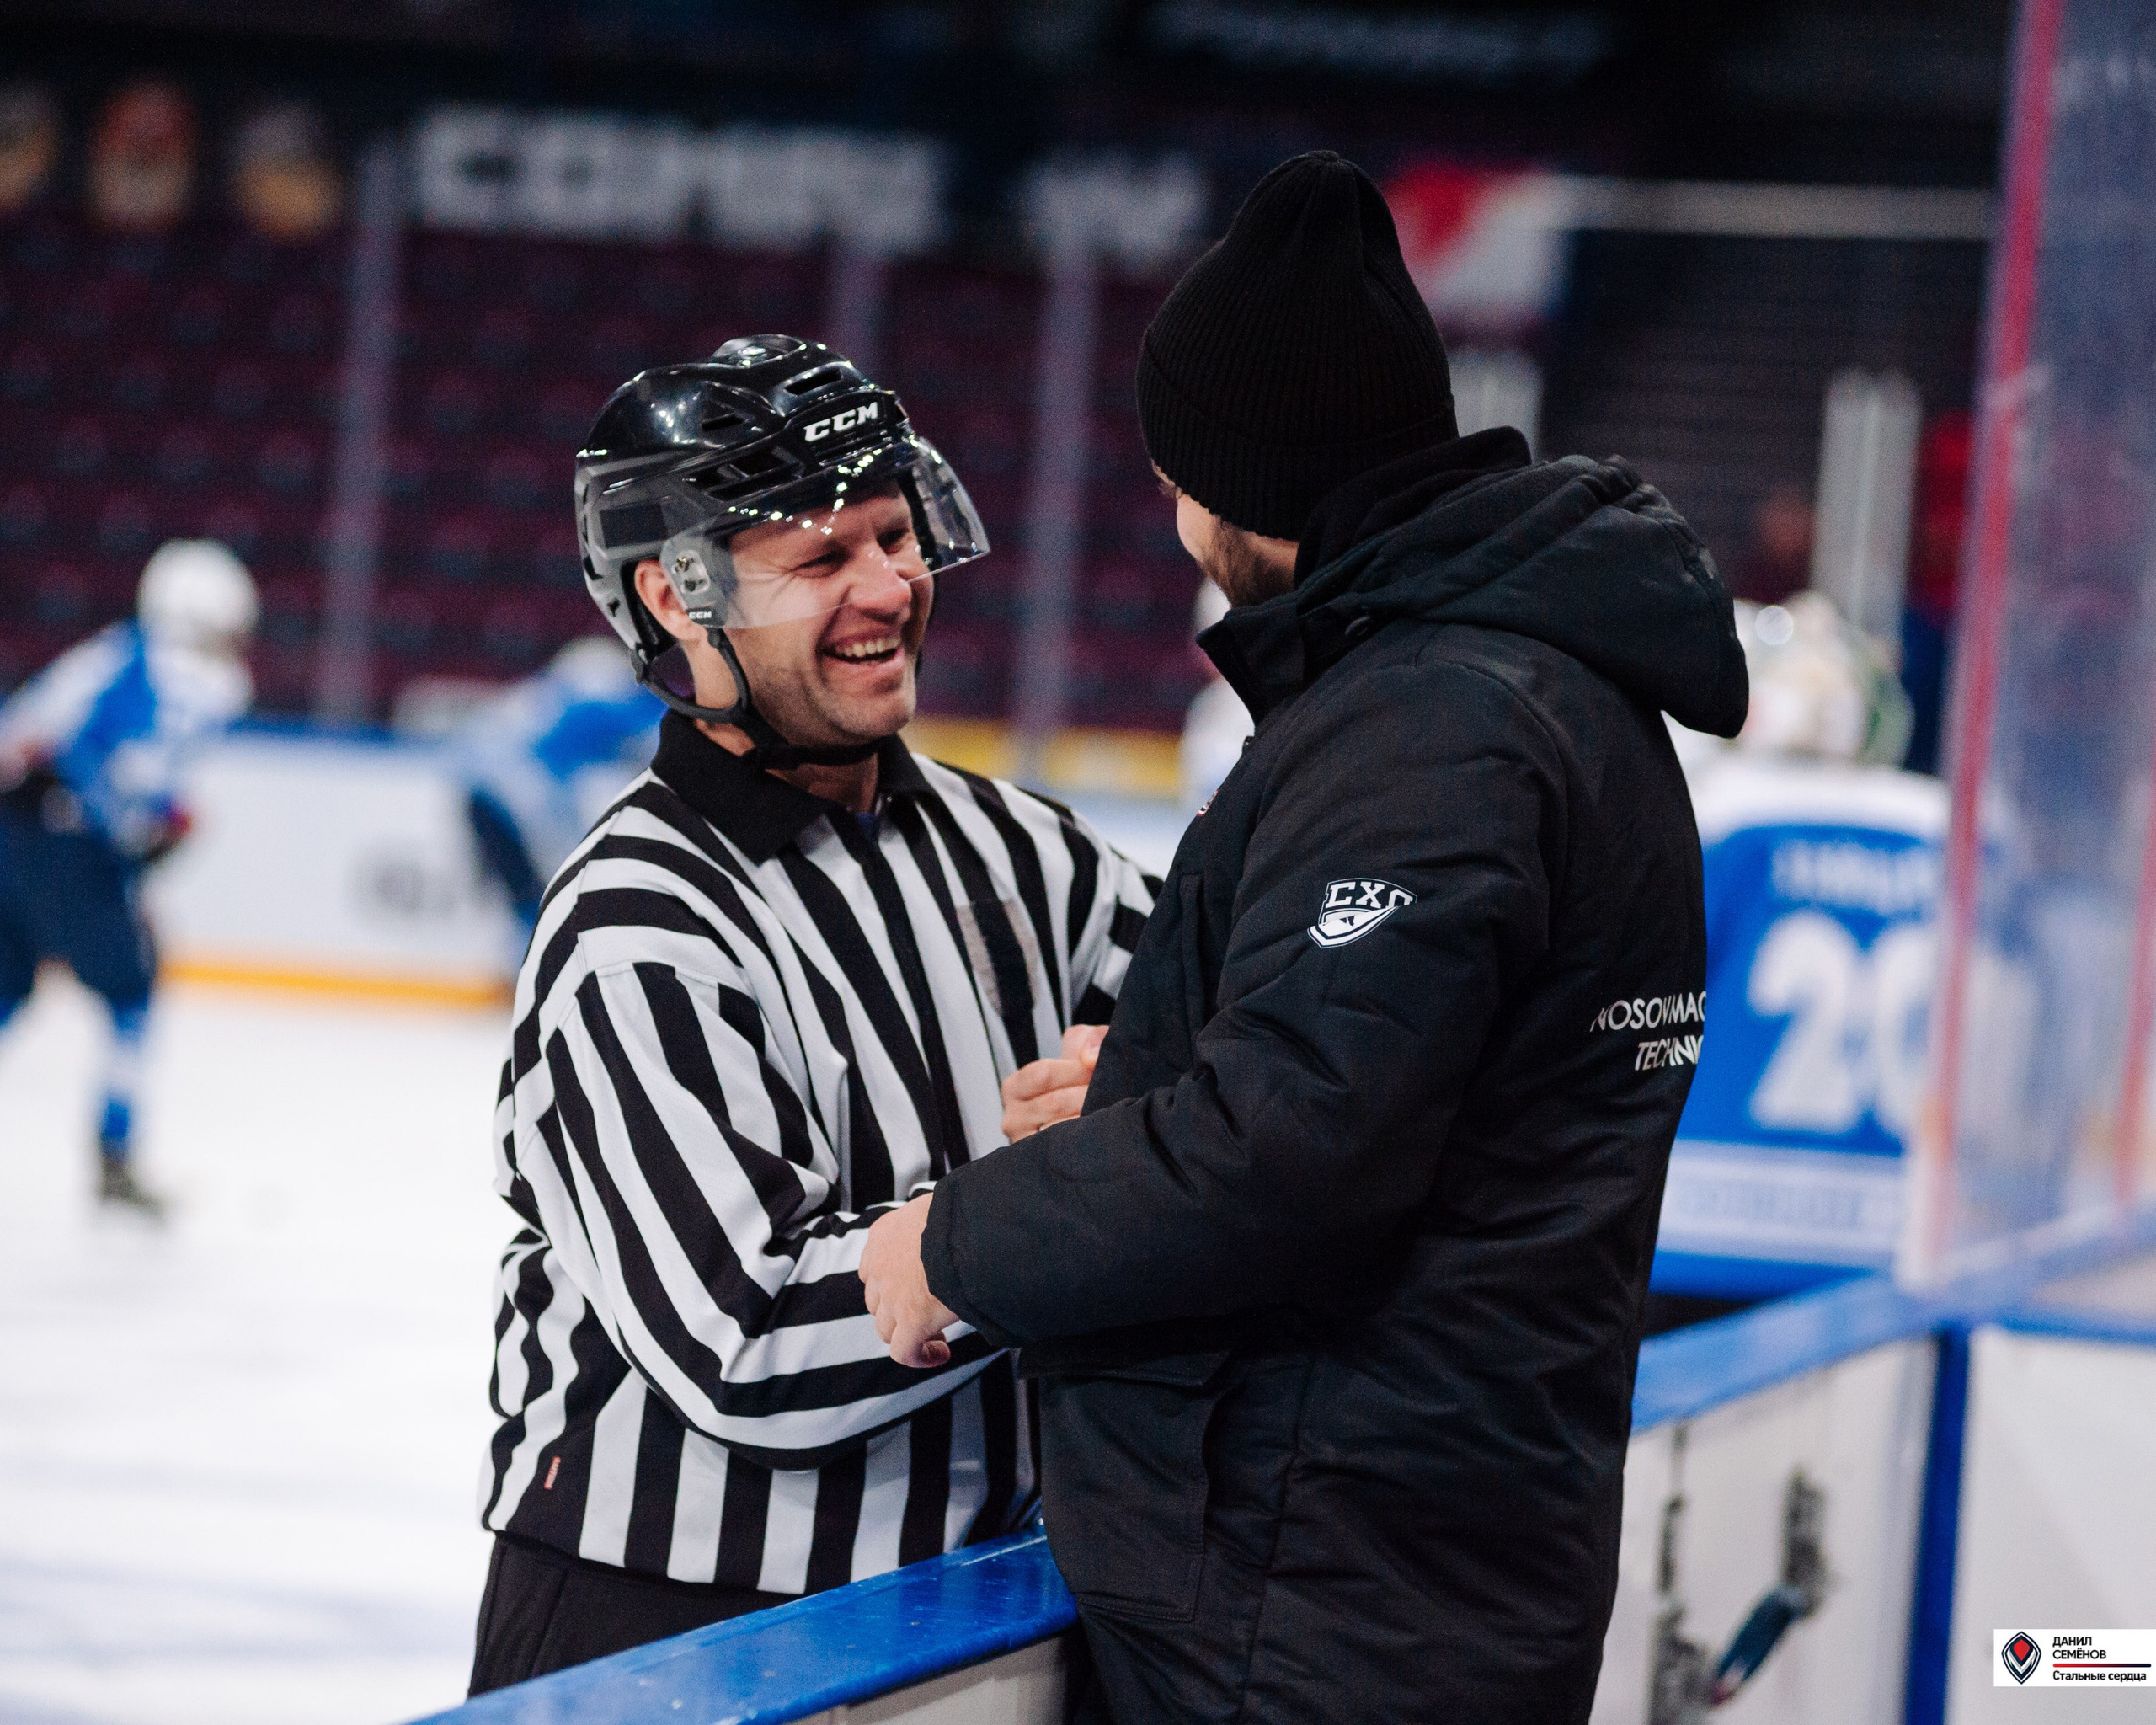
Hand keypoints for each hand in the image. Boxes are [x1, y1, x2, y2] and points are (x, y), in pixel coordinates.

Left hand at [860, 1194, 957, 1367]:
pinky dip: (920, 1356)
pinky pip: (904, 1352)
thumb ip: (936, 1221)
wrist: (973, 1226)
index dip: (892, 1283)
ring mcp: (892, 1295)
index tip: (915, 1288)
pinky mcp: (911, 1320)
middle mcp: (880, 1265)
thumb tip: (959, 1221)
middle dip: (897, 1310)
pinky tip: (941, 1353)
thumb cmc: (966, 1210)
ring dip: (907, 1334)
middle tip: (927, 1311)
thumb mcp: (940, 1206)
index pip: (873, 1266)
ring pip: (886, 1329)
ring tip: (936, 1333)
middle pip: (876, 1300)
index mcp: (884, 1234)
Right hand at [1001, 1023, 1106, 1141]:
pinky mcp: (1042, 1165)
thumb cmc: (1080, 1079)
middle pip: (1054, 1104)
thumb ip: (1090, 1040)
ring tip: (1112, 1110)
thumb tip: (1090, 1059)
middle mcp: (1013, 1118)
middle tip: (1112, 1091)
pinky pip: (1066, 1152)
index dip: (1076, 1070)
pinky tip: (1102, 1133)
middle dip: (1088, 1095)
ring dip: (1090, 1118)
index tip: (1098, 1069)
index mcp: (1015, 1088)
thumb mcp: (1083, 1047)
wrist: (1089, 1107)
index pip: (1043, 1075)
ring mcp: (1025, 1145)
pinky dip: (1086, 1140)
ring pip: (1061, 1129)